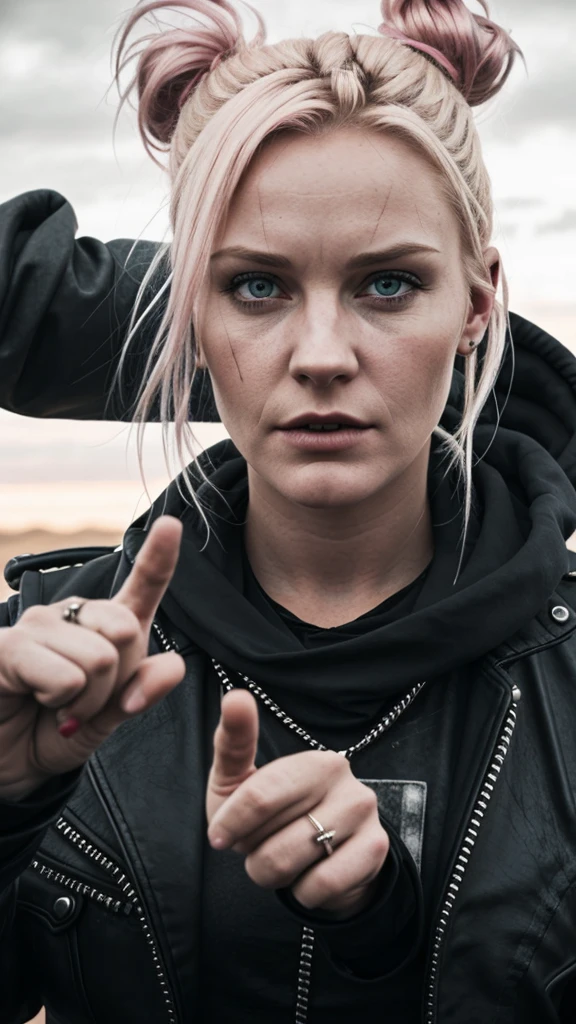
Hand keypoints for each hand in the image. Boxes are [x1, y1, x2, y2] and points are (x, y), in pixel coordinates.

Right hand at [0, 516, 184, 801]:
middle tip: (83, 703)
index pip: (140, 585)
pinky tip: (34, 700)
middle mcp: (73, 615)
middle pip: (128, 632)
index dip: (159, 556)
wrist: (6, 763)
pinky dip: (60, 701)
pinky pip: (65, 676)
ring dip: (85, 701)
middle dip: (116, 683)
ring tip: (57, 706)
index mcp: (106, 626)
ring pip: (100, 659)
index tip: (172, 525)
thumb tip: (173, 667)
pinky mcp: (8, 647)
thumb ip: (144, 690)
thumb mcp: (110, 717)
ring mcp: (38, 625)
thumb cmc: (54, 730)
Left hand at [206, 689, 389, 917]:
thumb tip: (236, 697)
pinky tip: (310, 876)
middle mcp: (345, 779)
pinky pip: (319, 886)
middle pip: (270, 837)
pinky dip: (303, 892)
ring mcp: (364, 814)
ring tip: (283, 860)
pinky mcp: (376, 850)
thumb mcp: (241, 780)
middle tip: (261, 845)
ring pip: (291, 863)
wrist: (322, 857)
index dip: (232, 825)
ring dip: (273, 875)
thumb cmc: (271, 815)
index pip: (260, 796)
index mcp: (312, 760)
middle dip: (253, 852)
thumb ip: (233, 744)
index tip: (218, 838)